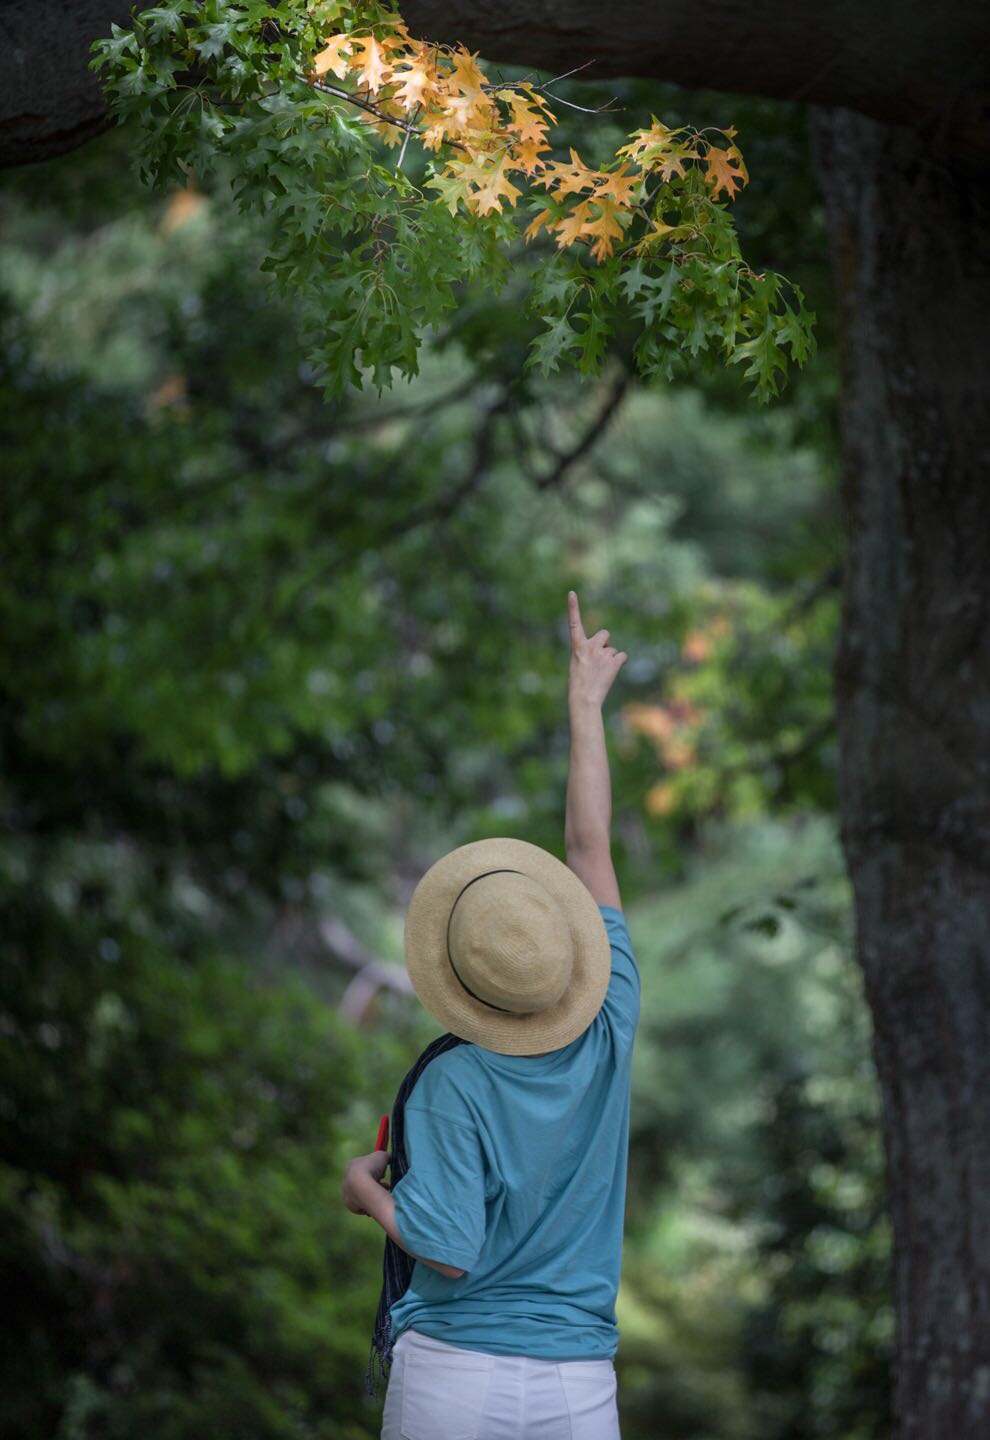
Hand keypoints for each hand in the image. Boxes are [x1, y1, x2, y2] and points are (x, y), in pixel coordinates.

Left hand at [342, 1149, 391, 1215]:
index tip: (384, 1174)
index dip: (376, 1170)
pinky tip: (380, 1202)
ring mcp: (347, 1195)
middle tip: (387, 1186)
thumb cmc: (372, 1168)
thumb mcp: (383, 1156)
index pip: (365, 1168)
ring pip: (365, 1195)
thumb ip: (386, 1157)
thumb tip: (391, 1158)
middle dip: (376, 1184)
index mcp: (351, 1166)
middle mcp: (346, 1181)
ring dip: (376, 1194)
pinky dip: (373, 1204)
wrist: (362, 1186)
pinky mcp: (351, 1206)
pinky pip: (364, 1206)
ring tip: (386, 1193)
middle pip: (364, 1182)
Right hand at [567, 590, 627, 707]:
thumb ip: (588, 652)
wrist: (584, 699)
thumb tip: (607, 649)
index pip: (574, 623)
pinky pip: (623, 656)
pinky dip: (620, 663)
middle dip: (605, 643)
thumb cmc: (579, 684)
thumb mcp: (577, 664)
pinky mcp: (614, 661)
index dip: (573, 607)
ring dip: (611, 659)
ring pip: (613, 649)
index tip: (572, 593)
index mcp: (577, 646)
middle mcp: (589, 646)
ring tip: (602, 673)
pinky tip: (612, 673)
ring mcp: (602, 653)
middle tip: (599, 660)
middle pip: (605, 634)